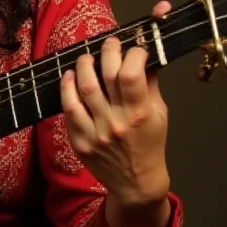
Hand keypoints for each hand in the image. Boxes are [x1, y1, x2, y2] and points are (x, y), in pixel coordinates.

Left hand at [59, 0, 171, 205]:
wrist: (135, 182)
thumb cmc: (150, 144)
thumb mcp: (159, 114)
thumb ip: (150, 85)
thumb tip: (143, 57)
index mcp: (140, 114)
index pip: (131, 75)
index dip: (131, 54)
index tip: (133, 49)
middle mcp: (116, 122)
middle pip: (105, 76)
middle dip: (106, 53)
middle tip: (108, 44)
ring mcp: (95, 132)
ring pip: (83, 89)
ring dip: (82, 67)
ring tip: (85, 58)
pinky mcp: (79, 140)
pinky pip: (68, 109)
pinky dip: (66, 89)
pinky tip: (69, 78)